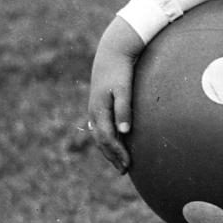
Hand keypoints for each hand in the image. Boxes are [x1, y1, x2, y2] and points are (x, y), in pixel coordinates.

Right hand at [87, 16, 145, 173]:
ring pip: (100, 135)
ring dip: (109, 149)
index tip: (128, 165)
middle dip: (112, 156)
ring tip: (119, 161)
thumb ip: (124, 109)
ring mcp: (95, 108)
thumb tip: (125, 132)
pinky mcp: (99, 104)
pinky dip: (107, 138)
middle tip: (123, 171)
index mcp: (99, 110)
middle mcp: (94, 111)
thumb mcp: (124, 89)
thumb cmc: (120, 70)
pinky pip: (101, 127)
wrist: (112, 51)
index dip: (117, 153)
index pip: (108, 139)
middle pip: (102, 141)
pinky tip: (115, 142)